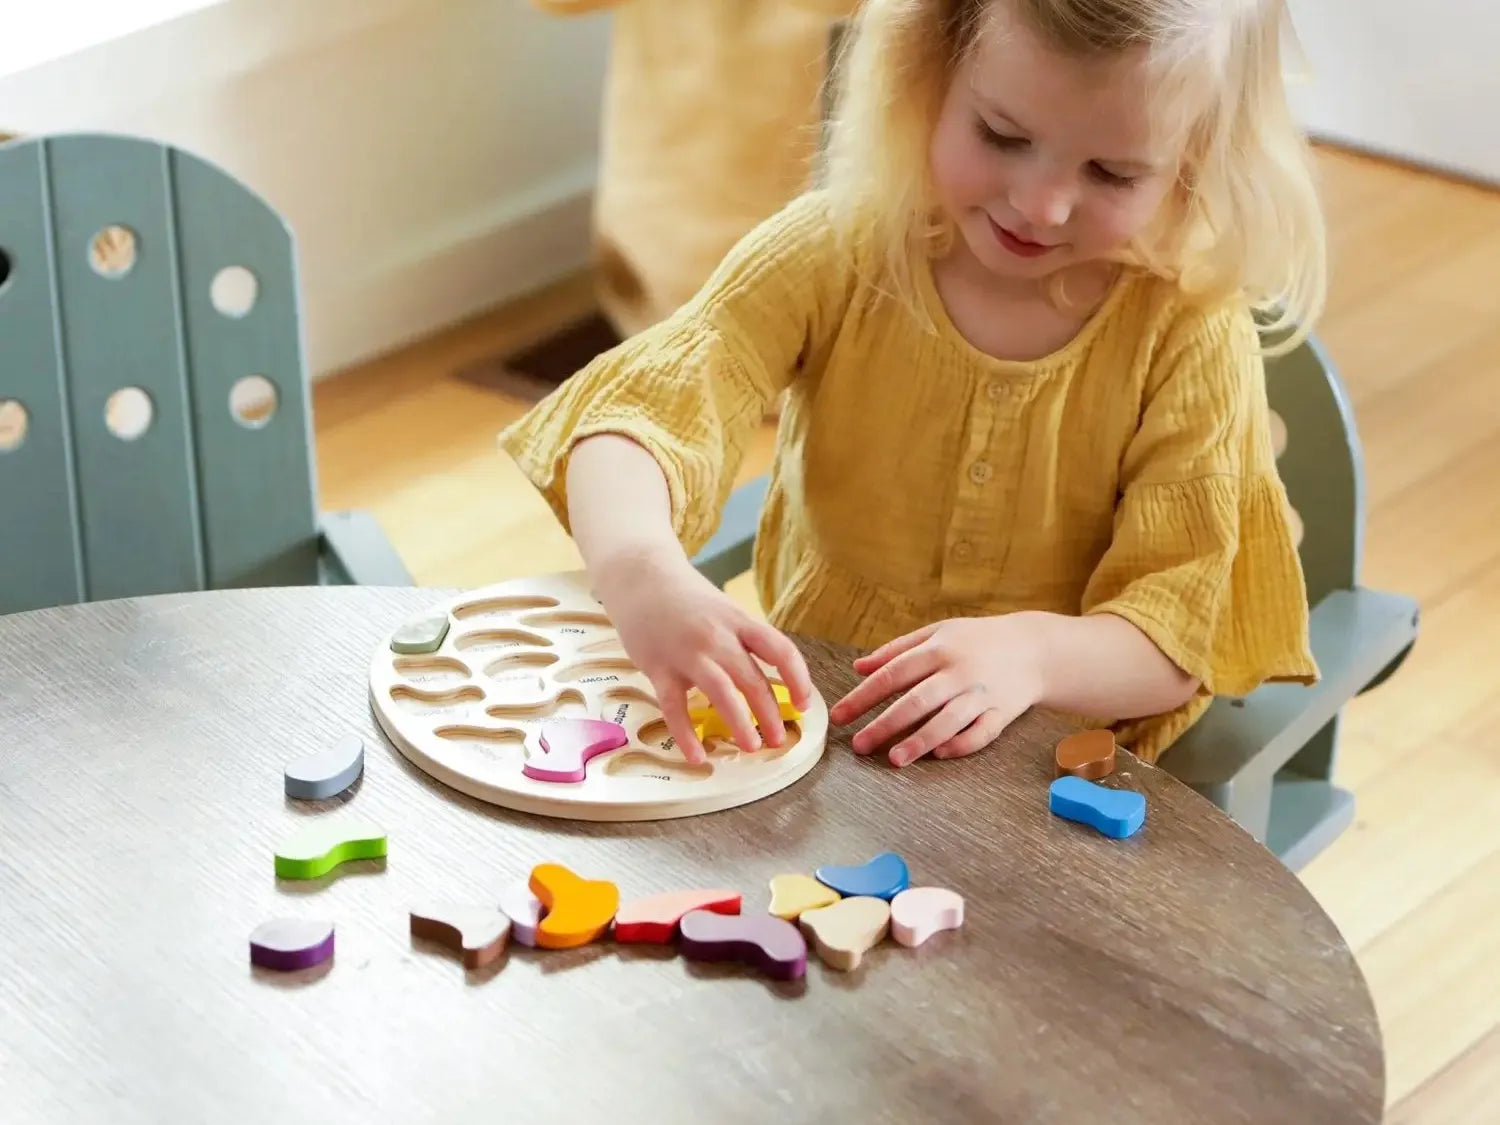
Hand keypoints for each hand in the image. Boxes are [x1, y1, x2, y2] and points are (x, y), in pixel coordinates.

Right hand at [592, 549, 813, 764]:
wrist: (640, 578)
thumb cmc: (686, 599)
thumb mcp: (725, 610)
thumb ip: (745, 639)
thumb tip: (773, 676)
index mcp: (739, 621)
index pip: (780, 650)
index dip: (798, 679)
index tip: (802, 704)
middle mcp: (717, 637)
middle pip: (753, 679)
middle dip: (770, 714)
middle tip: (778, 740)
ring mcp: (687, 653)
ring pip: (721, 693)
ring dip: (740, 724)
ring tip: (751, 748)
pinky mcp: (658, 668)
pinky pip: (674, 708)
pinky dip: (686, 735)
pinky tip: (698, 757)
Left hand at [829, 615, 1047, 766]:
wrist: (1036, 648)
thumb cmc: (978, 640)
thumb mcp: (938, 632)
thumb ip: (897, 649)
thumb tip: (859, 667)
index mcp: (938, 649)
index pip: (892, 674)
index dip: (863, 696)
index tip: (840, 716)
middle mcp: (959, 672)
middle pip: (916, 701)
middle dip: (884, 725)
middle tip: (859, 745)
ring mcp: (982, 694)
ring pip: (948, 721)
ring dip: (920, 741)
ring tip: (894, 760)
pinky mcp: (1003, 713)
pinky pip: (981, 734)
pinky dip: (960, 745)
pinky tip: (939, 755)